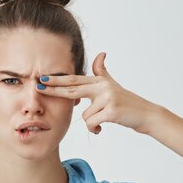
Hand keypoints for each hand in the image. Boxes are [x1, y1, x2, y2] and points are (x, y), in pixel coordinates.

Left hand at [36, 52, 162, 134]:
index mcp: (99, 82)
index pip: (74, 80)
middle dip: (53, 88)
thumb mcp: (113, 85)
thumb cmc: (126, 102)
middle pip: (72, 88)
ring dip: (91, 123)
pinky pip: (91, 123)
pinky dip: (94, 129)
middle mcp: (102, 87)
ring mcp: (107, 98)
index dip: (57, 79)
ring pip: (84, 115)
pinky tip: (101, 129)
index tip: (42, 78)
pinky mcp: (111, 110)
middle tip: (38, 86)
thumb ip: (103, 72)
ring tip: (101, 123)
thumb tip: (101, 53)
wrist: (145, 114)